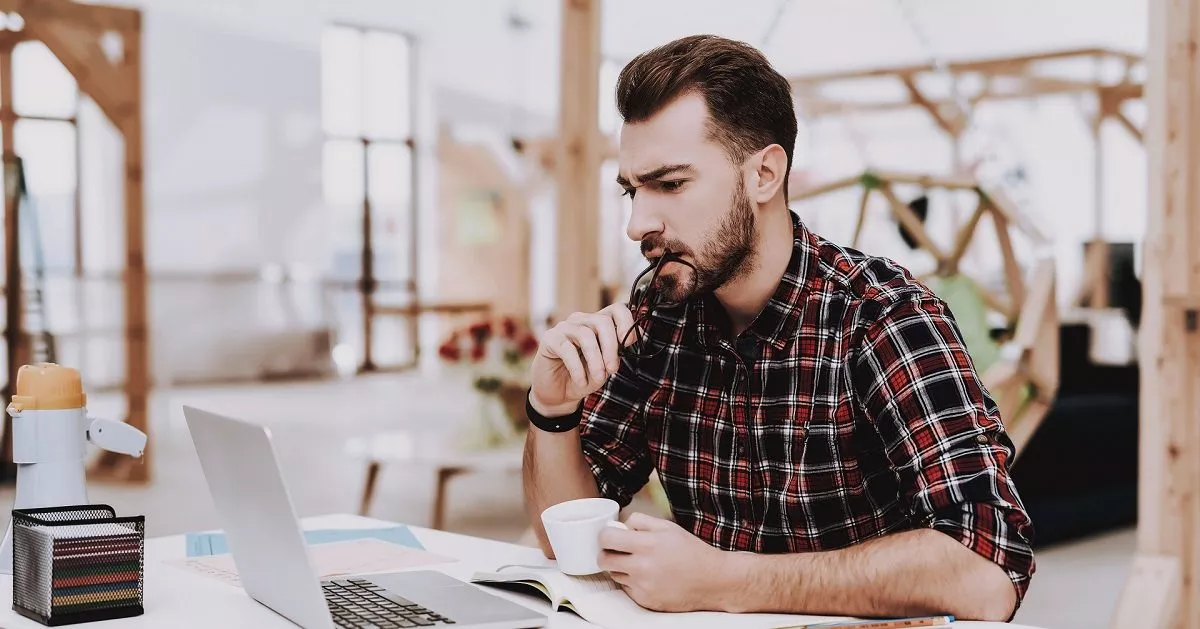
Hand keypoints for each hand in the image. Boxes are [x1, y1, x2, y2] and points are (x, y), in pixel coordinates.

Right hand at [529, 304, 635, 414]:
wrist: (560, 395)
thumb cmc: (584, 378)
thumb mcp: (606, 367)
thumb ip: (616, 352)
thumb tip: (631, 339)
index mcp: (597, 324)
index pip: (615, 310)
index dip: (625, 321)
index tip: (629, 342)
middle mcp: (581, 321)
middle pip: (602, 321)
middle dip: (611, 347)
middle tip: (613, 369)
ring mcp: (564, 328)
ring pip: (585, 335)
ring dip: (595, 360)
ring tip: (598, 378)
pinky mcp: (549, 339)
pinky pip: (567, 349)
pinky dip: (577, 368)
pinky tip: (581, 381)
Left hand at [597, 513, 734, 611]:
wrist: (712, 581)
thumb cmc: (691, 552)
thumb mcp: (668, 527)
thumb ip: (640, 521)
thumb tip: (620, 526)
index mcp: (647, 544)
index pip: (607, 539)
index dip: (606, 535)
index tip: (611, 536)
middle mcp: (642, 567)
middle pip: (604, 560)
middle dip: (607, 552)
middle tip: (618, 550)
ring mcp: (643, 586)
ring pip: (614, 574)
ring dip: (620, 568)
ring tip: (639, 563)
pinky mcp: (645, 601)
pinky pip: (626, 588)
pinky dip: (632, 582)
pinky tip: (648, 577)